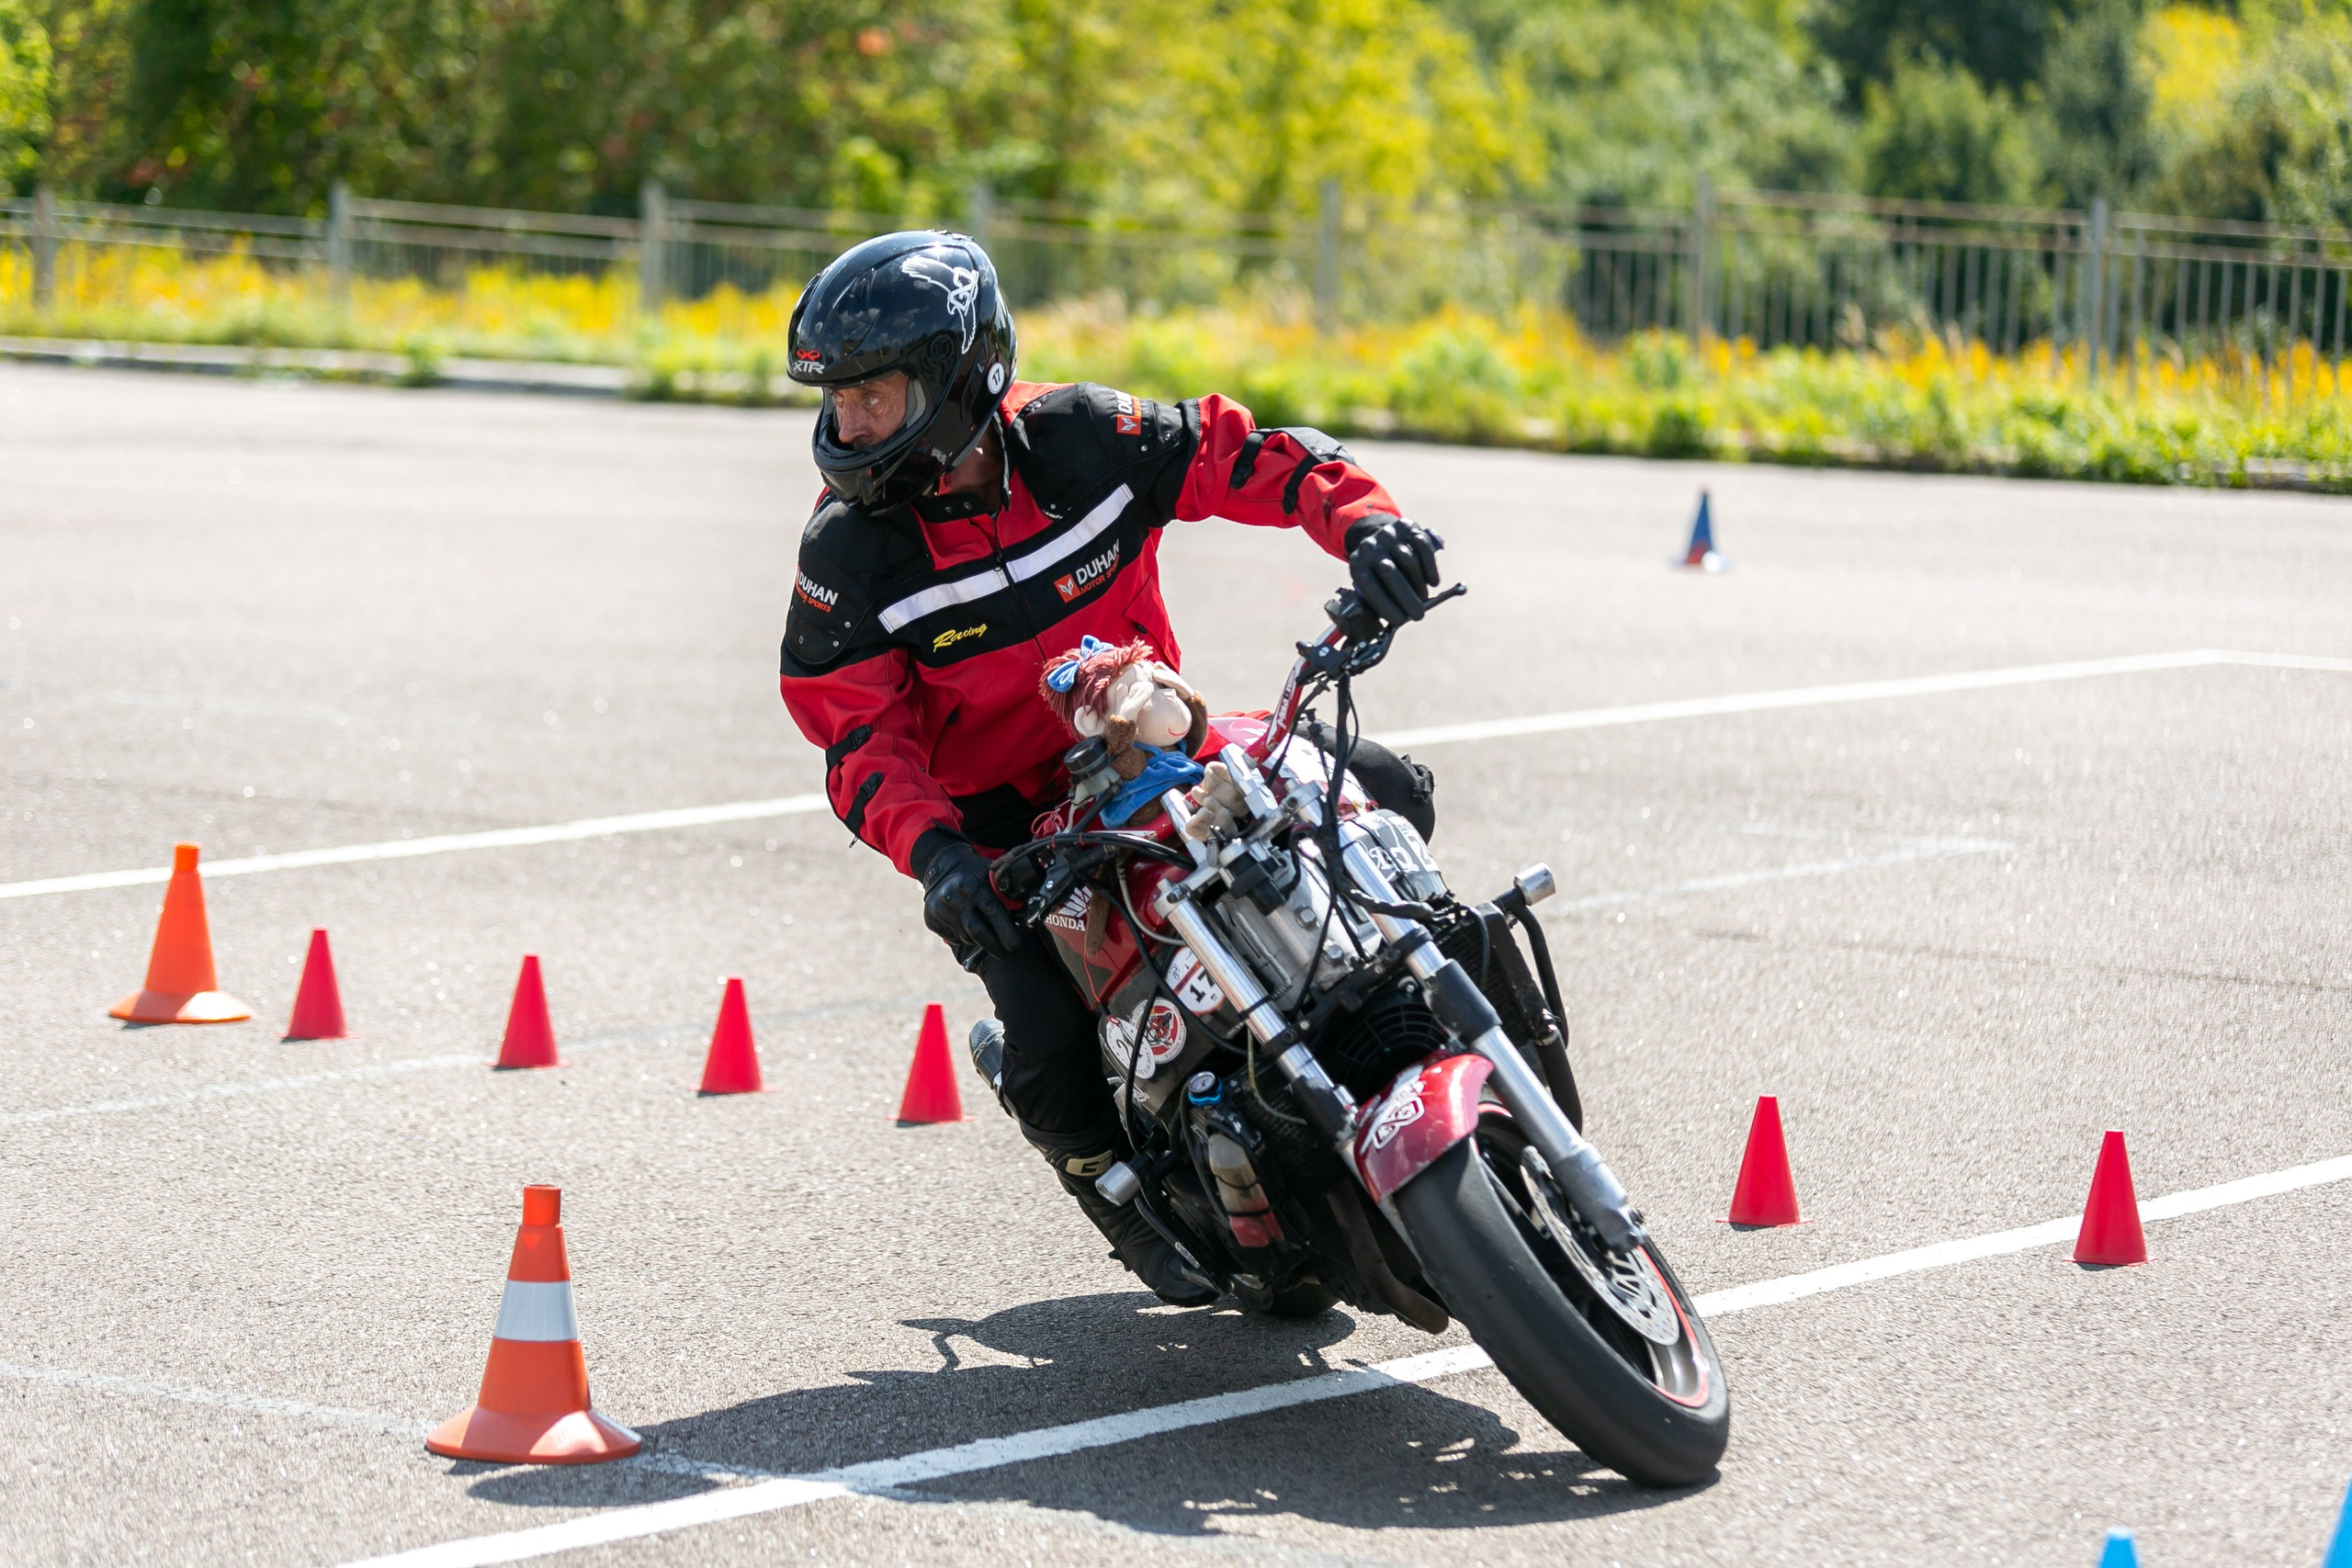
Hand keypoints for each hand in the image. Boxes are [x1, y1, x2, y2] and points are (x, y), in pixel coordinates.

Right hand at [920, 839, 1018, 959]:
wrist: (942, 864)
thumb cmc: (973, 872)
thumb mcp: (990, 876)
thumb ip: (1003, 895)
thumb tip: (1023, 916)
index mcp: (973, 886)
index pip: (992, 913)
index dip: (1005, 932)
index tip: (1014, 946)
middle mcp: (955, 898)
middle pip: (977, 931)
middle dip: (995, 947)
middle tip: (1007, 955)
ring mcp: (941, 909)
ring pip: (966, 936)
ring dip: (980, 941)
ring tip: (988, 937)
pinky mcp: (932, 918)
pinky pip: (953, 937)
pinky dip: (964, 937)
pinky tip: (968, 928)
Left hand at [1344, 514, 1445, 624]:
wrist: (1380, 537)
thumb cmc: (1377, 572)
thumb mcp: (1371, 583)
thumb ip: (1380, 600)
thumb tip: (1400, 619)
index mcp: (1357, 563)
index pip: (1371, 587)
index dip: (1386, 606)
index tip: (1400, 621)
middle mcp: (1371, 546)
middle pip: (1391, 573)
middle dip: (1407, 598)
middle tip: (1418, 615)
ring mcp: (1389, 534)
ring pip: (1409, 561)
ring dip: (1419, 584)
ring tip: (1423, 597)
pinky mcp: (1406, 526)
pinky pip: (1423, 547)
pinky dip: (1431, 567)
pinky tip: (1433, 582)